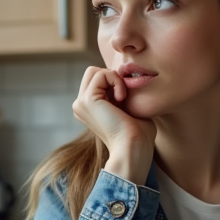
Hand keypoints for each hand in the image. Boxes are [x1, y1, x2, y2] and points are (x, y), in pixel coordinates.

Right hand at [72, 66, 155, 183]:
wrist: (134, 148)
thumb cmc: (138, 134)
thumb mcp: (128, 108)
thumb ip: (122, 93)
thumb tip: (128, 78)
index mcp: (88, 109)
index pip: (97, 79)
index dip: (114, 82)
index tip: (126, 100)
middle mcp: (80, 106)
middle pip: (93, 72)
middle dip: (111, 78)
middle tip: (123, 97)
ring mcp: (80, 103)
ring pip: (95, 71)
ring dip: (114, 79)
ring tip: (122, 98)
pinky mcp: (86, 100)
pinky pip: (101, 74)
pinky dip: (116, 81)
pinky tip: (121, 98)